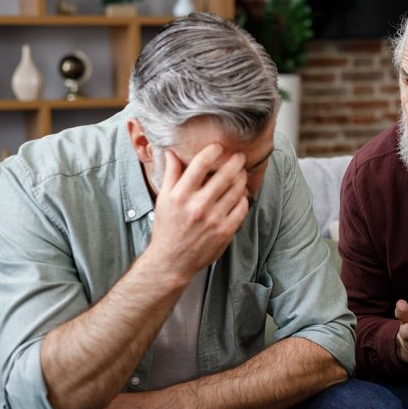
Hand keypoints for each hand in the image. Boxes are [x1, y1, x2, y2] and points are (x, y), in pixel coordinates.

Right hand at [147, 145, 248, 282]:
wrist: (172, 261)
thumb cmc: (167, 228)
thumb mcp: (163, 199)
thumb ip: (171, 174)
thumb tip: (171, 152)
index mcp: (180, 195)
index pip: (200, 164)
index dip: (212, 151)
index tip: (218, 147)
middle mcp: (198, 206)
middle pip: (224, 175)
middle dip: (235, 162)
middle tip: (239, 157)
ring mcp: (213, 219)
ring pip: (236, 190)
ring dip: (241, 179)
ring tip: (241, 174)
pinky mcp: (225, 231)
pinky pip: (242, 208)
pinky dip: (244, 198)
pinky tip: (241, 195)